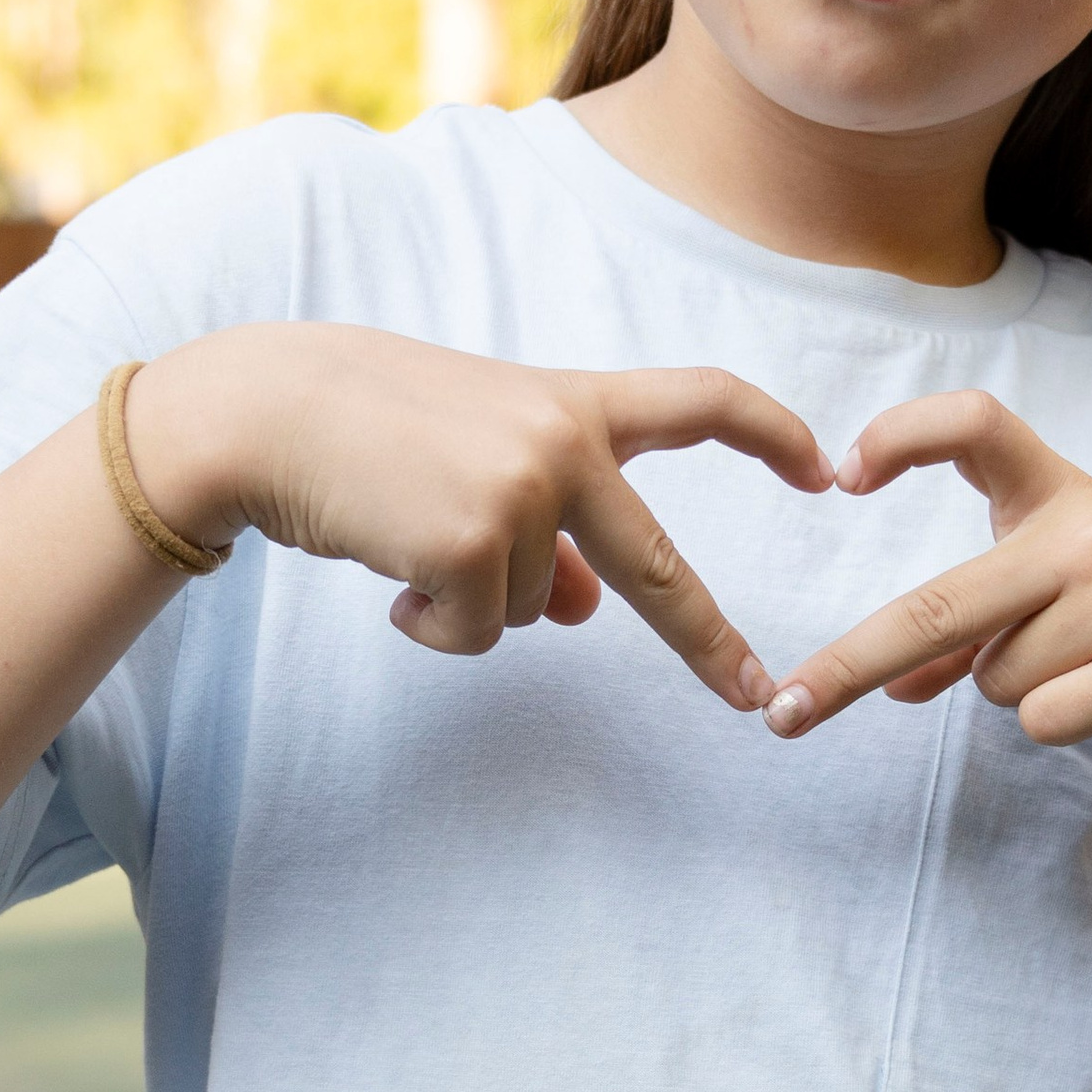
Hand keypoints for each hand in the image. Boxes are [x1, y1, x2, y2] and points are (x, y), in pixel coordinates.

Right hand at [128, 324, 831, 712]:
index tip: (826, 467)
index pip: (696, 400)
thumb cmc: (364, 429)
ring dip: (469, 600)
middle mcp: (560, 442)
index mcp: (570, 403)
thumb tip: (583, 613)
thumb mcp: (470, 457)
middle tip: (756, 691)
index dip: (769, 432)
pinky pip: (476, 633)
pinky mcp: (471, 543)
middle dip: (708, 640)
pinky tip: (389, 570)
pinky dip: (432, 624)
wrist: (266, 413)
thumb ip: (544, 527)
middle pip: (659, 564)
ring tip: (405, 535)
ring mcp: (520, 492)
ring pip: (531, 611)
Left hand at [760, 390, 1091, 754]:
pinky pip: (1045, 715)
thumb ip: (972, 628)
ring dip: (1017, 688)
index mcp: (1057, 492)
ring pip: (996, 678)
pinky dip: (1057, 718)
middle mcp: (1085, 533)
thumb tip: (891, 688)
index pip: (976, 425)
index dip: (905, 436)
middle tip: (782, 714)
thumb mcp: (1059, 587)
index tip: (844, 474)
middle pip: (940, 605)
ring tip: (1086, 660)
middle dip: (850, 664)